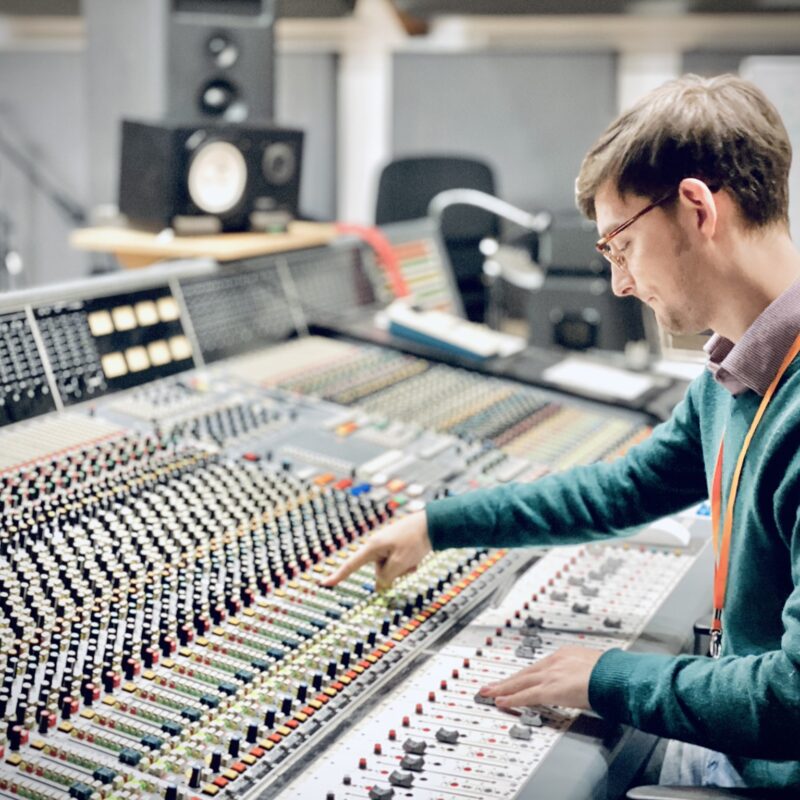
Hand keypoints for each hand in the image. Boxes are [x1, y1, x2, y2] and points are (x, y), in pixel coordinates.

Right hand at [320, 511, 431, 590]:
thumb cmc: (415, 540)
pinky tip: (416, 557)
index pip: (351, 565)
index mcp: (373, 547)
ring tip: (414, 556)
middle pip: (380, 572)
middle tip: (408, 560)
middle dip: (394, 573)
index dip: (337, 576)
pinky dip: (407, 564)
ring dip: (403, 568)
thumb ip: (386, 577)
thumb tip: (380, 586)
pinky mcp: (395, 548)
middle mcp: (376, 547)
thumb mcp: (400, 563)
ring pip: (391, 570)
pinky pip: (398, 564)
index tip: (323, 583)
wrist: (432, 524)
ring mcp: (386, 547)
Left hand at [479, 646, 603, 709]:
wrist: (617, 676)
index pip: (538, 666)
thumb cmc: (614, 674)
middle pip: (524, 672)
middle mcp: (555, 662)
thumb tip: (589, 682)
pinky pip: (525, 695)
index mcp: (565, 655)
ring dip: (502, 688)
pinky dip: (511, 699)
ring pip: (520, 682)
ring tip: (488, 693)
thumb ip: (585, 674)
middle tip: (490, 685)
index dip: (524, 675)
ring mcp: (551, 675)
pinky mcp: (551, 689)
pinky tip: (501, 702)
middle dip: (506, 680)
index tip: (514, 679)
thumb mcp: (595, 668)